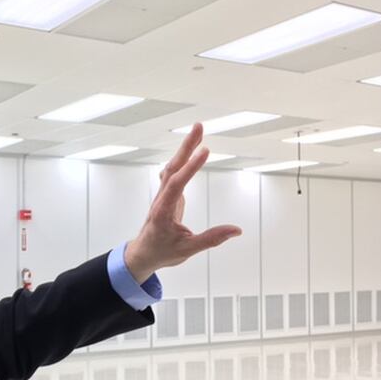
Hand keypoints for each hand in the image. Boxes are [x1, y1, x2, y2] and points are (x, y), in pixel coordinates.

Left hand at [124, 123, 241, 282]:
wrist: (143, 253)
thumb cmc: (162, 252)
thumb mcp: (187, 249)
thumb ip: (211, 239)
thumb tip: (236, 230)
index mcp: (163, 211)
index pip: (177, 185)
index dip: (191, 168)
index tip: (205, 151)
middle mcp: (161, 199)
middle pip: (173, 168)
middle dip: (186, 147)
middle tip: (199, 127)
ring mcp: (163, 195)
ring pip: (173, 167)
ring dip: (185, 149)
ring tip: (198, 130)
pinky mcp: (168, 194)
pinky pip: (174, 172)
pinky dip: (183, 159)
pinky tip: (190, 148)